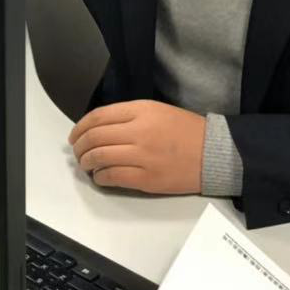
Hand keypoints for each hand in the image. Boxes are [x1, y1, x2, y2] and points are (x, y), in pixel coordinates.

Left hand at [68, 100, 207, 194]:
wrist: (214, 153)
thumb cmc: (187, 131)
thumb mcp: (157, 110)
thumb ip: (127, 116)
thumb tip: (97, 129)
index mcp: (141, 110)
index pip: (98, 117)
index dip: (80, 128)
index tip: (75, 136)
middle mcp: (139, 131)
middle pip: (95, 138)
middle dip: (79, 147)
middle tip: (78, 153)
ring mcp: (143, 156)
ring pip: (100, 158)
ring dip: (86, 163)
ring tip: (87, 165)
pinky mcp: (147, 178)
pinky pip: (113, 177)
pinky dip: (100, 177)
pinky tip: (101, 177)